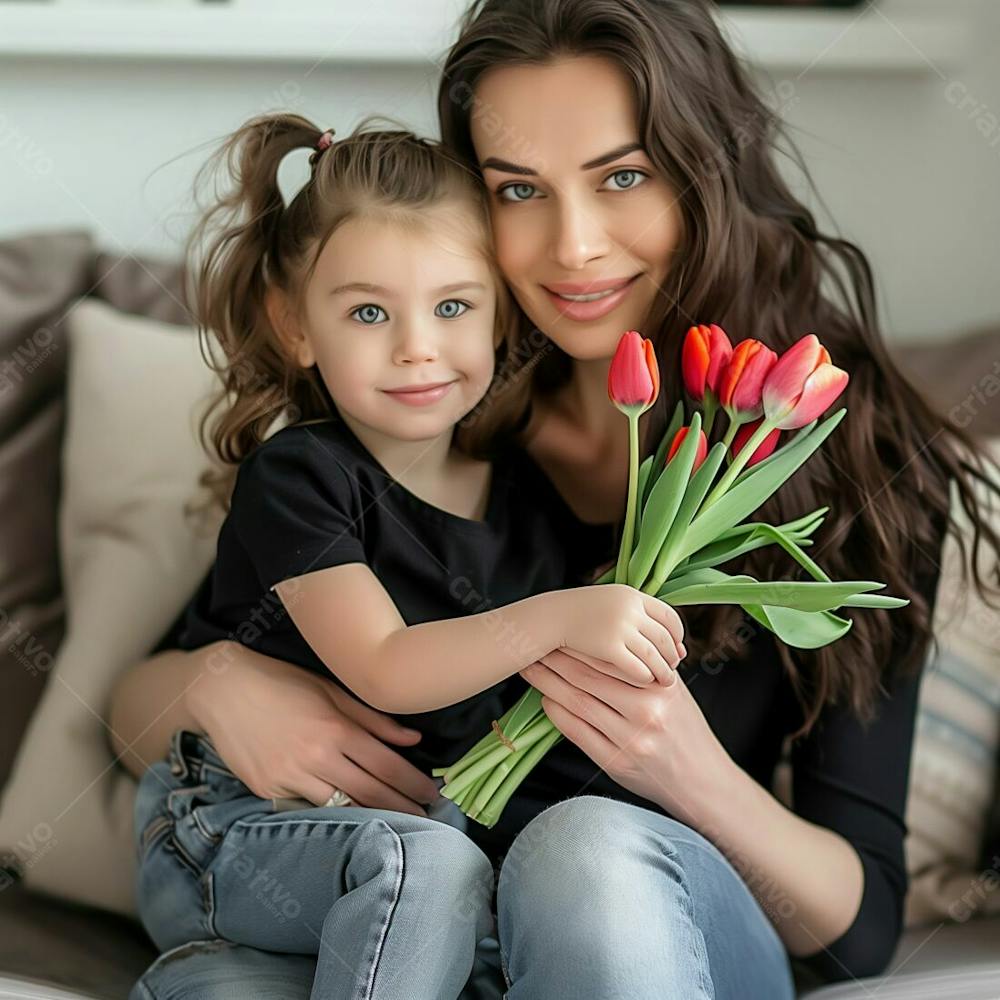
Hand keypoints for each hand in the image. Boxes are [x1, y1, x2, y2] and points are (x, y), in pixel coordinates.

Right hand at [186, 641, 441, 815]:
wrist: (222, 689)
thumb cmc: (283, 683)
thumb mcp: (331, 691)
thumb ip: (374, 719)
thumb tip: (413, 740)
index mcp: (335, 728)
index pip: (386, 765)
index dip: (413, 784)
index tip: (434, 795)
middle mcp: (314, 756)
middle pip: (370, 793)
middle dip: (402, 808)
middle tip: (427, 822)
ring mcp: (288, 777)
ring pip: (341, 808)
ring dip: (372, 819)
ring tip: (399, 828)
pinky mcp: (267, 790)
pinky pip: (307, 807)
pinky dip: (332, 815)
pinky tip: (354, 823)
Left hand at [519, 647, 733, 825]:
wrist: (703, 781)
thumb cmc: (685, 730)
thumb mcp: (675, 692)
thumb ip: (644, 671)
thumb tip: (602, 644)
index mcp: (660, 688)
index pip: (609, 658)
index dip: (578, 644)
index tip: (558, 631)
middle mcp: (645, 712)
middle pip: (587, 678)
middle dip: (555, 660)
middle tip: (534, 646)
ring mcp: (629, 740)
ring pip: (578, 703)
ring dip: (548, 684)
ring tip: (532, 669)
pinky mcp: (616, 764)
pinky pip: (577, 733)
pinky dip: (558, 714)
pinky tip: (546, 701)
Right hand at [553, 585, 686, 685]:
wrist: (553, 616)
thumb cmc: (583, 612)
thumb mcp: (613, 600)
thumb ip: (639, 613)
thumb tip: (669, 636)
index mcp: (633, 596)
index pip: (670, 617)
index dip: (677, 635)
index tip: (677, 648)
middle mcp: (630, 609)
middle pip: (665, 638)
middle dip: (672, 656)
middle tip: (673, 667)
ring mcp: (619, 628)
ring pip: (655, 656)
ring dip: (664, 671)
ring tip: (667, 680)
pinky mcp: (608, 647)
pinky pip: (637, 668)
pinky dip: (645, 677)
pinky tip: (645, 682)